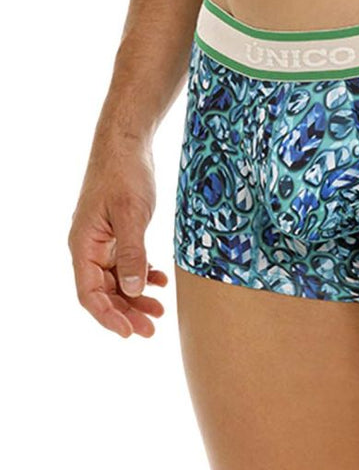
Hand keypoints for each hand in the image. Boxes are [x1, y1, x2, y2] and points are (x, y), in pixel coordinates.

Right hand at [68, 137, 167, 337]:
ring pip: (117, 279)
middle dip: (126, 311)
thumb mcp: (131, 214)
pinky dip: (142, 274)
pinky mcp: (118, 231)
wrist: (127, 142)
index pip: (89, 293)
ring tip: (160, 310)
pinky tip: (160, 281)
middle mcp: (89, 246)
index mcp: (84, 245)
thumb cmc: (124, 173)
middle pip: (103, 291)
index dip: (108, 316)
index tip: (131, 332)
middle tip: (152, 327)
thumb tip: (132, 290)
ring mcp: (103, 239)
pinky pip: (126, 262)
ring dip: (136, 296)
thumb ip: (132, 253)